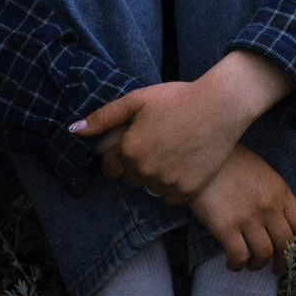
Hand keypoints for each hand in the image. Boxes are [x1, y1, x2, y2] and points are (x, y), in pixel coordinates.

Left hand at [71, 51, 293, 203]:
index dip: (119, 154)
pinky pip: (170, 197)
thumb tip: (74, 130)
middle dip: (136, 164)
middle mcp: (145, 171)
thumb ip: (103, 117)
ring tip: (172, 151)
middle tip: (156, 143)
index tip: (134, 142)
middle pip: (130, 178)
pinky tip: (183, 163)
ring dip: (155, 175)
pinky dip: (173, 184)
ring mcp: (168, 183)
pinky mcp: (189, 190)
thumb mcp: (137, 100)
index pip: (110, 168)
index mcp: (129, 151)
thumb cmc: (178, 98)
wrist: (222, 106)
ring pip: (150, 188)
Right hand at [188, 146, 295, 272]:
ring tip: (252, 265)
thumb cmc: (230, 162)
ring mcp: (248, 218)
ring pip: (264, 254)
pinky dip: (237, 266)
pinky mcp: (226, 227)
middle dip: (284, 262)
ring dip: (259, 265)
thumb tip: (282, 221)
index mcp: (281, 192)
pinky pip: (239, 256)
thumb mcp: (262, 173)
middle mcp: (269, 207)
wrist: (200, 156)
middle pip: (286, 244)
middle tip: (277, 269)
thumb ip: (275, 196)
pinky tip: (233, 265)